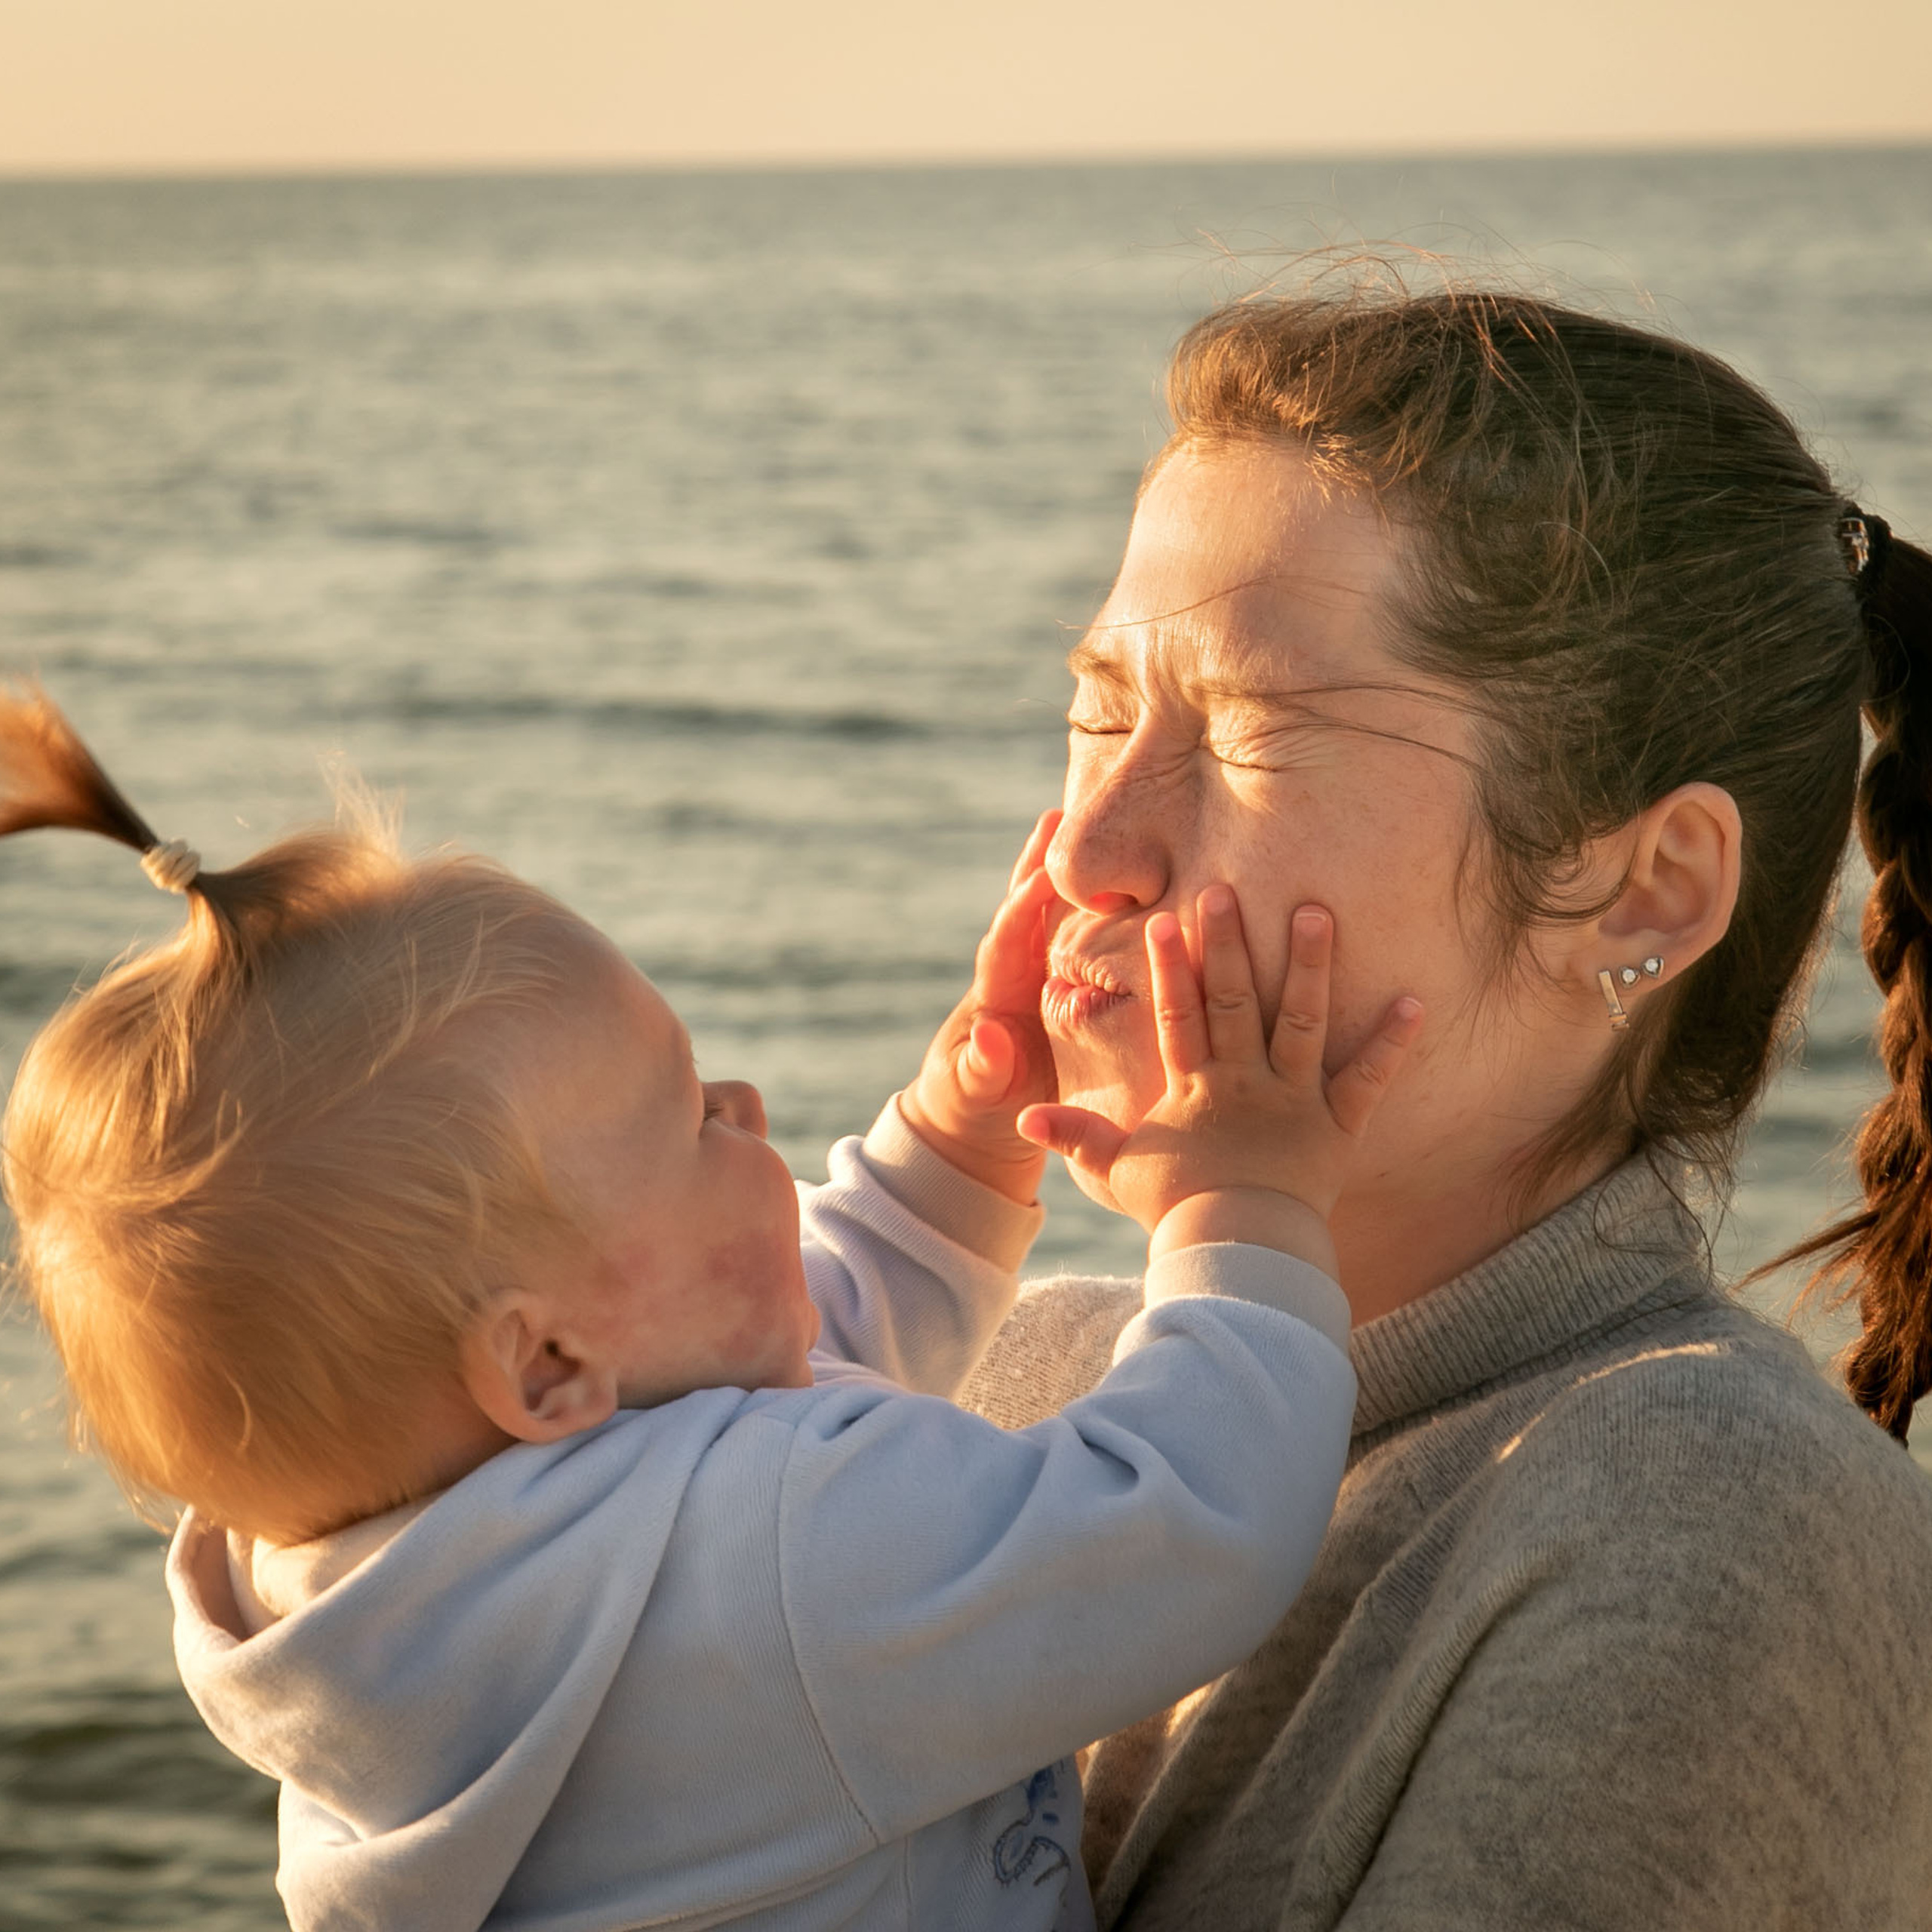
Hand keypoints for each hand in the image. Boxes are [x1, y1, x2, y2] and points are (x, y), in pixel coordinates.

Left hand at [900, 811, 1064, 1203]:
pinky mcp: (1052, 984)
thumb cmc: (975, 1110)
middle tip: (1055, 818)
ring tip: (1073, 817)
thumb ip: (982, 1070)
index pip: (1004, 944)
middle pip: (1020, 912)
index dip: (1019, 912)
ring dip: (1055, 869)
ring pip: (1044, 915)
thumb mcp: (977, 1096)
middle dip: (1034, 867)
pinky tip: (1112, 871)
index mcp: (993, 997)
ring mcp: (1031, 976)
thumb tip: (990, 1035)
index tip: (1041, 879)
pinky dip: (1081, 901)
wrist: (975, 1121)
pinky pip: (1069, 934)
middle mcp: (1010, 976)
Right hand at [1017, 887, 1420, 1265]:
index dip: (1172, 968)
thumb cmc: (1176, 1212)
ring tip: (1317, 911)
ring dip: (1310, 966)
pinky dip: (1393, 1042)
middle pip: (1237, 1002)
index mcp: (1194, 1089)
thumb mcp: (1118, 1171)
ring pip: (1304, 1021)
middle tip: (1226, 887)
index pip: (1178, 1016)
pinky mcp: (1338, 1126)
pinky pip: (1369, 1079)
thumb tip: (1024, 1116)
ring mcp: (1294, 1100)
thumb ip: (1076, 1136)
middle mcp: (1245, 1082)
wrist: (1238, 1254)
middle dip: (1230, 943)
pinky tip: (1417, 1002)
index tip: (1167, 919)